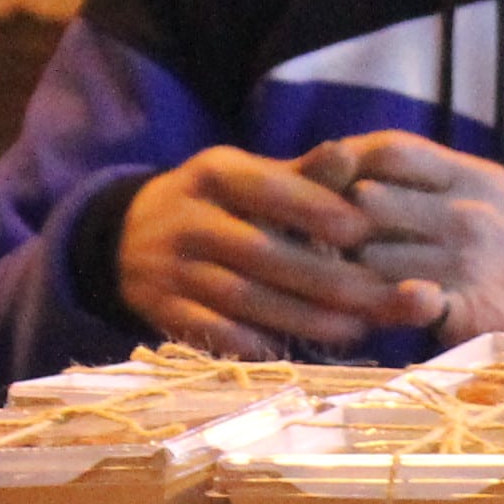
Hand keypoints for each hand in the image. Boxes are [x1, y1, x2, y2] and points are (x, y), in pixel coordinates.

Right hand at [116, 148, 441, 356]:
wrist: (130, 236)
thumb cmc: (221, 206)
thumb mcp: (253, 178)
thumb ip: (305, 176)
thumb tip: (347, 153)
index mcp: (214, 173)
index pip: (266, 187)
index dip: (313, 209)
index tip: (361, 230)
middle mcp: (186, 217)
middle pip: (260, 251)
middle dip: (322, 276)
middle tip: (373, 295)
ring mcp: (167, 266)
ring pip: (240, 296)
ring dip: (300, 316)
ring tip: (352, 328)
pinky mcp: (157, 308)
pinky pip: (206, 330)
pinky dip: (249, 342)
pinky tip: (291, 350)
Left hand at [315, 131, 503, 339]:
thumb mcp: (492, 188)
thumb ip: (434, 175)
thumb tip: (365, 164)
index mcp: (472, 176)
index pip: (393, 150)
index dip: (352, 162)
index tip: (332, 180)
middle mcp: (466, 213)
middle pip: (370, 202)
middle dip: (341, 220)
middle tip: (328, 238)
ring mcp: (464, 263)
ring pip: (372, 258)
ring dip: (352, 270)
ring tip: (343, 278)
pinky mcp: (464, 310)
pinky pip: (398, 303)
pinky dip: (377, 307)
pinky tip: (371, 310)